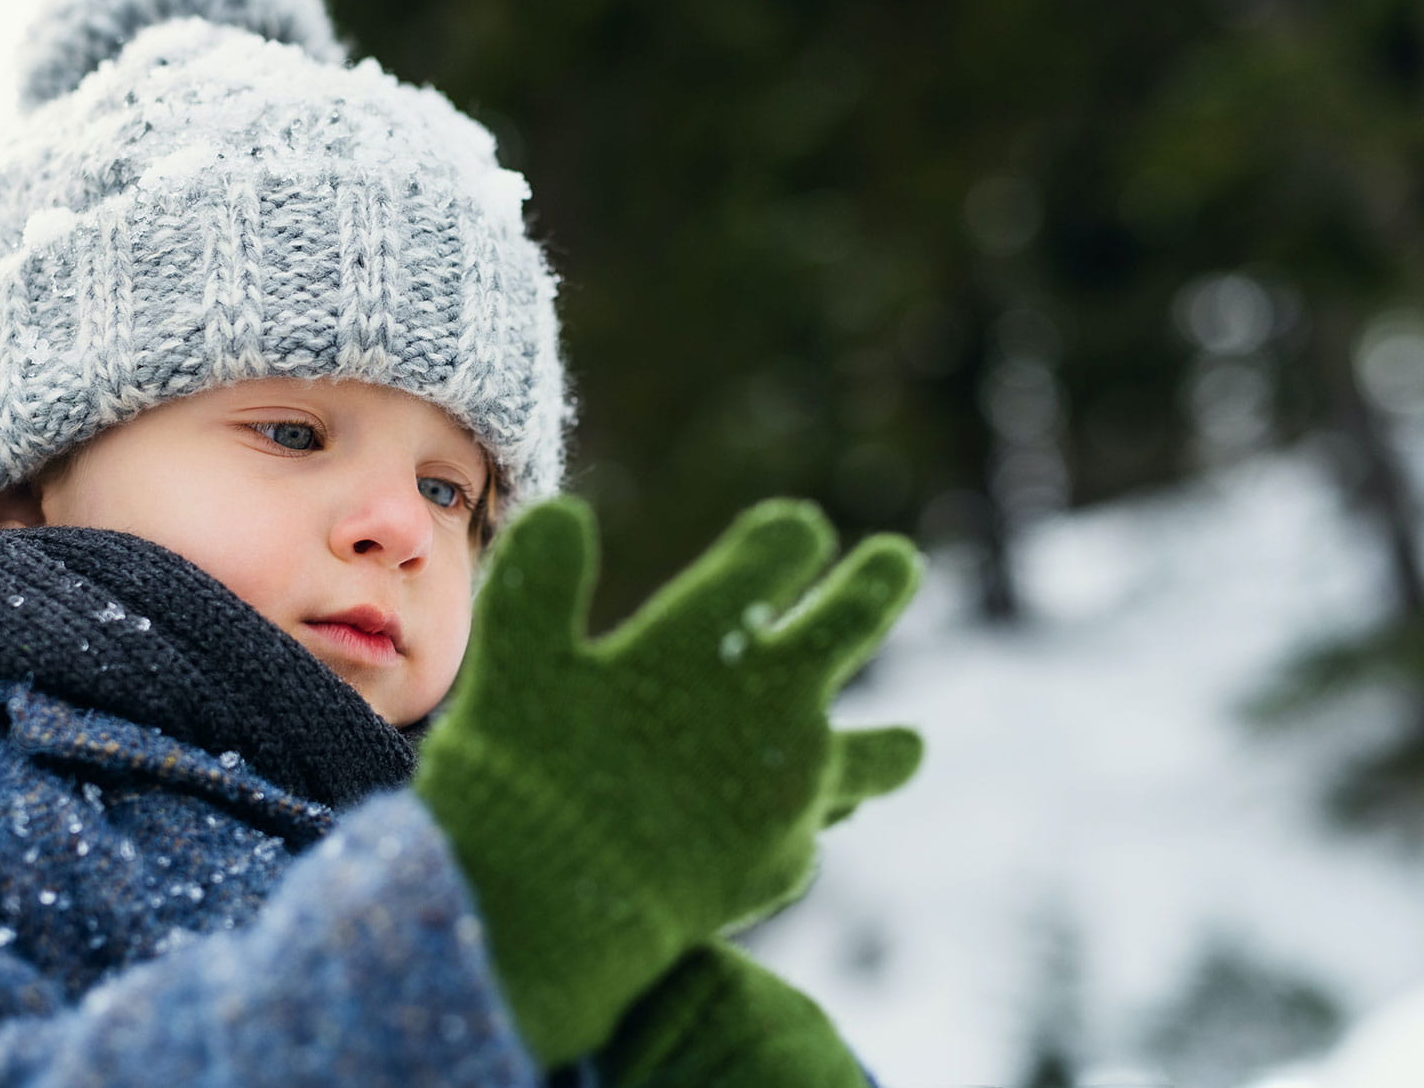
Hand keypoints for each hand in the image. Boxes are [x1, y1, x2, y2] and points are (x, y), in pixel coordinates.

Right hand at [414, 496, 919, 1065]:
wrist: (550, 908)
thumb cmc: (523, 769)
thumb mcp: (512, 658)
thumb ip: (540, 580)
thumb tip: (568, 514)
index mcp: (712, 634)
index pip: (780, 553)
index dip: (785, 540)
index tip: (793, 534)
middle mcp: (774, 702)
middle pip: (853, 622)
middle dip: (876, 586)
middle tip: (898, 562)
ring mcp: (793, 787)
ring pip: (877, 753)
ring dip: (889, 744)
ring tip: (911, 744)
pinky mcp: (784, 860)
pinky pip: (813, 828)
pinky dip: (806, 821)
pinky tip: (794, 824)